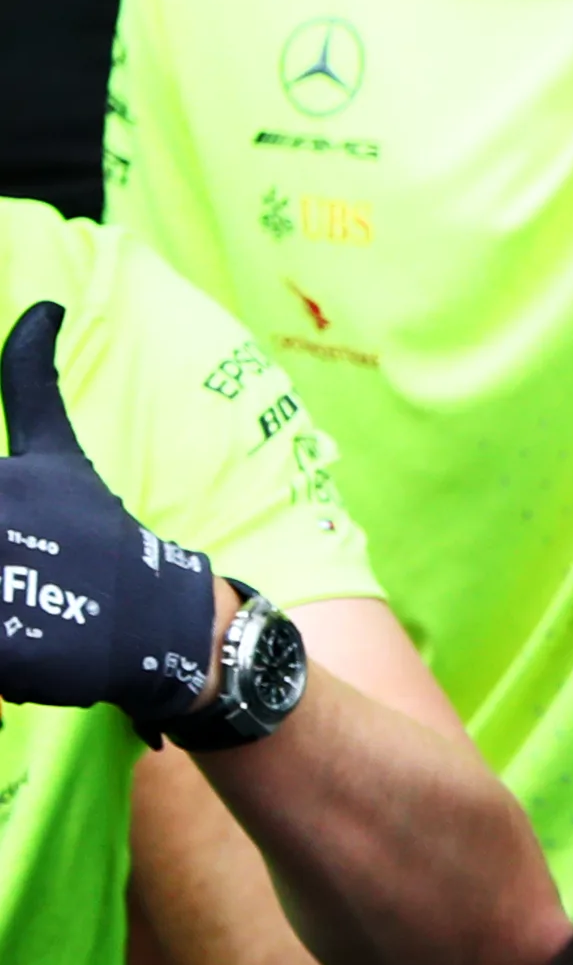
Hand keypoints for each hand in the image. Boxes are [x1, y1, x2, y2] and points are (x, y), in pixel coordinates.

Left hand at [0, 303, 216, 723]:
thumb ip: (31, 378)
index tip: (11, 530)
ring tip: (23, 615)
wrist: (163, 623)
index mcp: (1, 481)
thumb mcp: (57, 452)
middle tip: (20, 578)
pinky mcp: (3, 645)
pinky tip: (14, 659)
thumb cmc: (99, 538)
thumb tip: (40, 305)